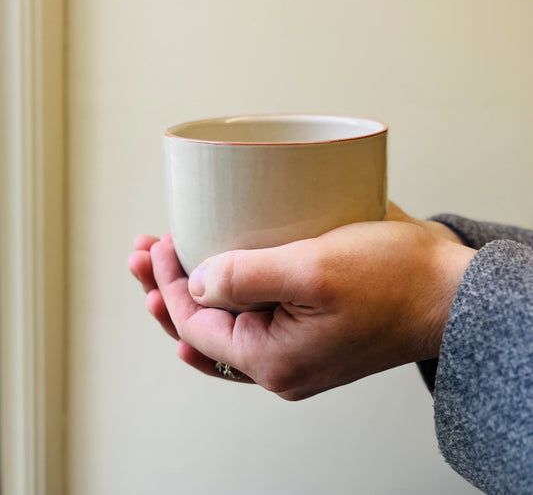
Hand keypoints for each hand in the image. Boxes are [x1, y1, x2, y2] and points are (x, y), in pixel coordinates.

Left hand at [128, 203, 474, 399]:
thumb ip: (245, 278)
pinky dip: (226, 301)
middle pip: (201, 329)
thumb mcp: (313, 271)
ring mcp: (294, 349)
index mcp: (272, 360)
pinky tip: (209, 289)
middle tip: (141, 254)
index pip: (195, 323)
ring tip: (164, 262)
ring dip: (190, 293)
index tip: (158, 244)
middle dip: (166, 289)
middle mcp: (279, 364)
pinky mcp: (308, 328)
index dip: (167, 283)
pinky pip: (252, 321)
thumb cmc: (393, 279)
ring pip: (223, 325)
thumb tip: (196, 283)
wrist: (448, 292)